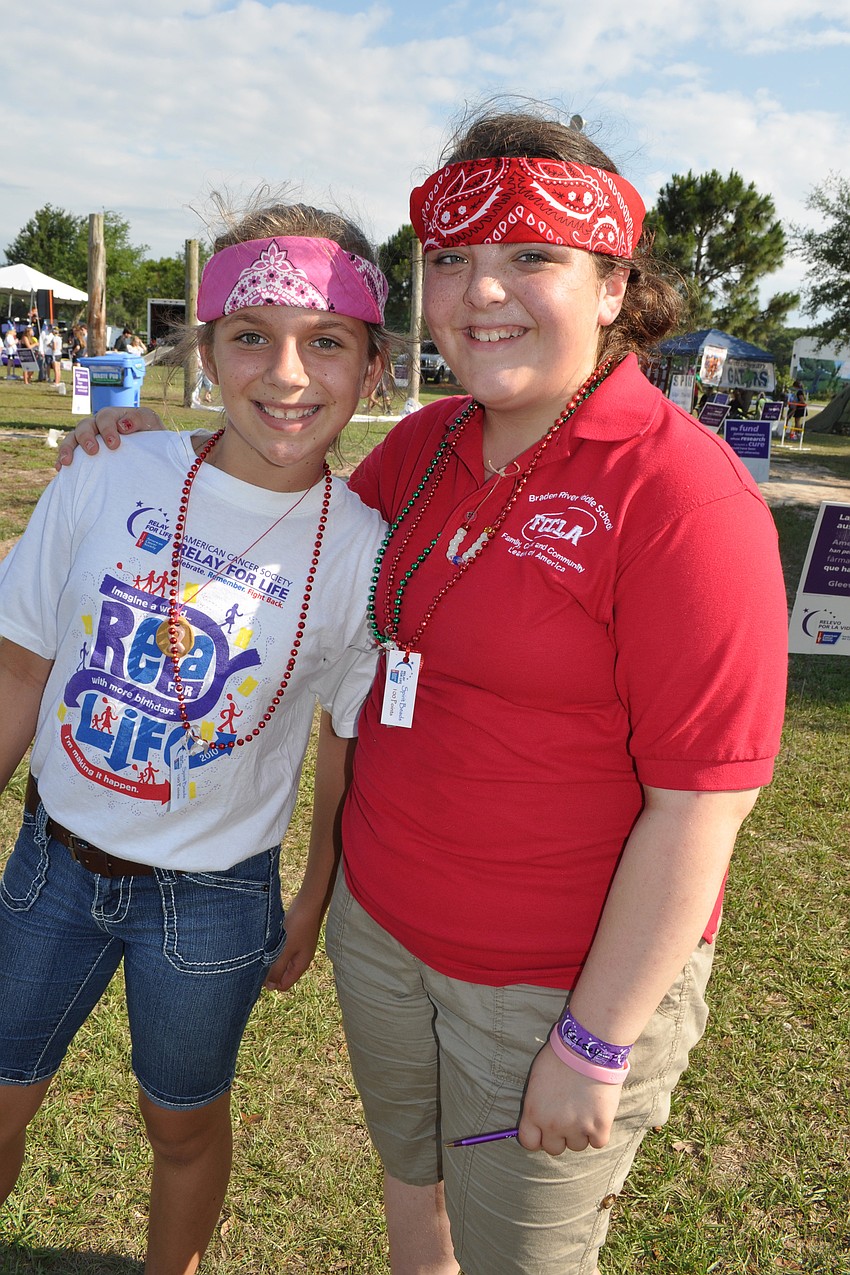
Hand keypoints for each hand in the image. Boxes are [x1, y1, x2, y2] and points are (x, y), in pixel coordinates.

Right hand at [55, 406, 164, 468]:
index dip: (107, 429)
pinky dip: (61, 460)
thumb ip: (140, 419)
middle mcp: (98, 426)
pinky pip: (68, 455)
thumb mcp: (152, 425)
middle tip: (93, 452)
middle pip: (85, 426)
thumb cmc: (153, 438)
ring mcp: (89, 440)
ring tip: (67, 462)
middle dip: (86, 438)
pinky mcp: (84, 455)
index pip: (105, 417)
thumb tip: (122, 425)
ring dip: (67, 448)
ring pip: (72, 438)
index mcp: (114, 417)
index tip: (114, 444)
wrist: (153, 457)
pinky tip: (61, 469)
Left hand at [263, 892, 322, 993]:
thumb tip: (270, 988)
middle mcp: (301, 959)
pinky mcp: (295, 940)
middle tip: (260, 959)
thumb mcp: (285, 951)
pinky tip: (270, 942)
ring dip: (273, 959)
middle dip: (271, 971)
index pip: (284, 985)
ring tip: (265, 950)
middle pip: (283, 974)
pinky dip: (276, 950)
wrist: (307, 904)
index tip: (259, 971)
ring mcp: (299, 949)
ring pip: (282, 962)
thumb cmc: (297, 927)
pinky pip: (283, 952)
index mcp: (301, 965)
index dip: (271, 982)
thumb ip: (277, 969)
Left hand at [518, 1041, 623, 1155]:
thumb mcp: (536, 1080)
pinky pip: (597, 1143)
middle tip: (568, 1117)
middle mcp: (553, 1125)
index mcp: (533, 1112)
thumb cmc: (560, 1057)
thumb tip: (538, 1119)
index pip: (529, 1142)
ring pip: (577, 1146)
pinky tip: (598, 1113)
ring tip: (585, 1109)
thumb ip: (537, 1105)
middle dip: (560, 1136)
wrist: (588, 1049)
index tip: (544, 1130)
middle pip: (554, 1148)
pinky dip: (599, 1132)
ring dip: (581, 1133)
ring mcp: (577, 1128)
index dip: (538, 1137)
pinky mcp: (599, 1127)